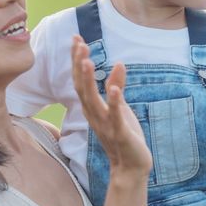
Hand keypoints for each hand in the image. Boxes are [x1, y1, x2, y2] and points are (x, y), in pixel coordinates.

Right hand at [70, 35, 150, 174]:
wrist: (130, 167)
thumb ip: (116, 86)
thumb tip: (118, 64)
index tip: (76, 38)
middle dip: (78, 64)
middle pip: (81, 87)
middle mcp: (94, 115)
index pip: (80, 80)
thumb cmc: (124, 136)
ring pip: (92, 101)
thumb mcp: (120, 107)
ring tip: (86, 60)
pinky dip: (114, 103)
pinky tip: (114, 90)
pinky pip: (115, 117)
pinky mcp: (120, 134)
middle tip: (77, 42)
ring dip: (88, 80)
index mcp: (92, 108)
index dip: (77, 60)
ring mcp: (105, 125)